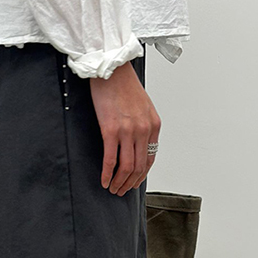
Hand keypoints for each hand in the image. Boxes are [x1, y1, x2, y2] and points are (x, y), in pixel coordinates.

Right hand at [89, 61, 160, 195]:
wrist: (111, 67)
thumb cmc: (123, 83)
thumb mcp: (142, 105)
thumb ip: (143, 125)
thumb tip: (136, 144)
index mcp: (153, 125)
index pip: (150, 158)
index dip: (141, 175)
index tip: (134, 183)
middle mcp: (144, 130)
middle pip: (138, 166)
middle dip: (130, 183)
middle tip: (121, 191)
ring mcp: (128, 131)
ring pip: (126, 167)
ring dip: (119, 182)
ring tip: (113, 189)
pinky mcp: (111, 130)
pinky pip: (110, 160)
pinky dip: (107, 174)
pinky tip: (104, 181)